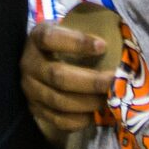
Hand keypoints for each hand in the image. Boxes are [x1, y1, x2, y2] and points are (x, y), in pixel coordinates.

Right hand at [21, 20, 113, 142]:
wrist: (40, 60)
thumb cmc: (63, 42)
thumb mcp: (68, 28)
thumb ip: (85, 30)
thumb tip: (119, 40)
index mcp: (37, 37)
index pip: (51, 39)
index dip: (76, 43)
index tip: (103, 46)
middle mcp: (29, 64)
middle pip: (58, 76)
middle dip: (91, 81)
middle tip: (114, 81)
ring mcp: (30, 90)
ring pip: (59, 101)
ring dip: (89, 102)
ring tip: (110, 99)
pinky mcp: (35, 110)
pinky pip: (59, 120)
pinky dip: (80, 119)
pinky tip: (96, 113)